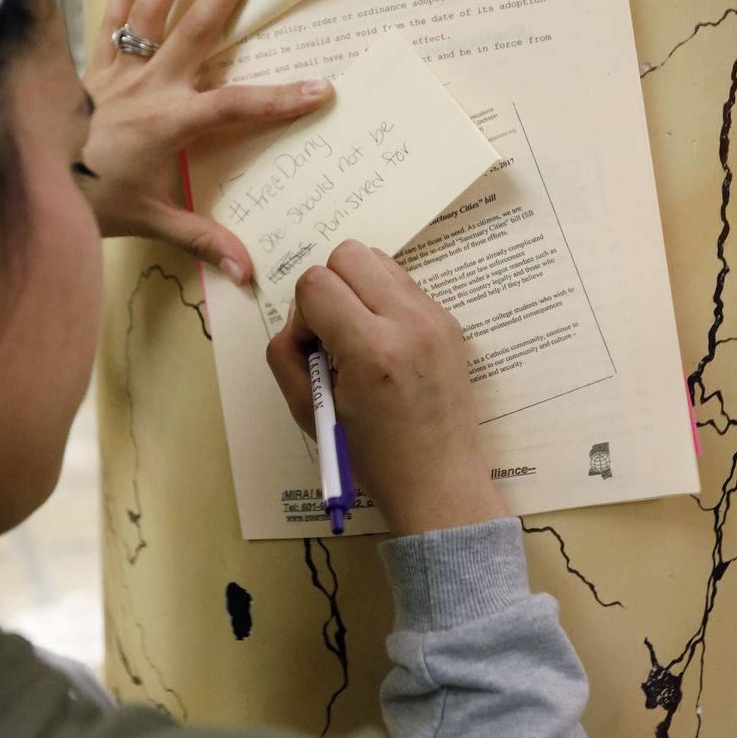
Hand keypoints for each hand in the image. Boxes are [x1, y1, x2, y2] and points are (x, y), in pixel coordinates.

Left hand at [81, 0, 332, 282]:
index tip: (320, 89)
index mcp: (170, 124)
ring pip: (153, 5)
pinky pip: (113, 12)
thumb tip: (247, 271)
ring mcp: (120, 68)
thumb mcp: (151, 221)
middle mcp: (149, 85)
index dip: (278, 100)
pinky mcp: (95, 61)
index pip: (235, 108)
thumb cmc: (93, 200)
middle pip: (198, 28)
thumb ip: (201, 240)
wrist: (32, 179)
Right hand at [266, 240, 506, 534]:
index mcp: (371, 350)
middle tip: (333, 333)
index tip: (313, 349)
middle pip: (348, 254)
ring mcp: (435, 319)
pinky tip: (384, 343)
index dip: (302, 313)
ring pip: (377, 260)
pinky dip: (382, 301)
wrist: (439, 482)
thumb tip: (296, 324)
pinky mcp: (450, 322)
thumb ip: (287, 356)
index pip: (315, 283)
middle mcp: (408, 324)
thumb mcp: (308, 413)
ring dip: (356, 288)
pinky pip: (403, 284)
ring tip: (358, 334)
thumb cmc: (372, 457)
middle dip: (328, 288)